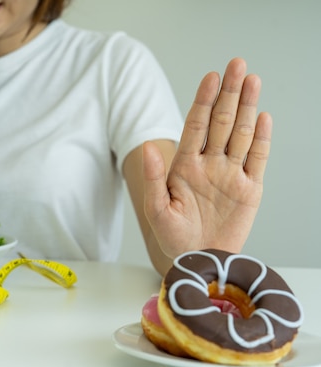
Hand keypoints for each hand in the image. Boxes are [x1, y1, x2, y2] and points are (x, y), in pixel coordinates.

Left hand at [143, 57, 271, 258]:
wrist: (198, 259)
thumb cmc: (173, 236)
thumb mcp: (157, 209)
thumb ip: (154, 178)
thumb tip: (147, 147)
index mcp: (185, 166)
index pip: (195, 125)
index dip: (203, 101)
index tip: (210, 77)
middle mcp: (210, 164)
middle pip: (221, 122)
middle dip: (228, 93)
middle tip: (236, 64)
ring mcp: (231, 174)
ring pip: (241, 133)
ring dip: (247, 108)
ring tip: (251, 80)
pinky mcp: (250, 188)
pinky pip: (257, 159)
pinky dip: (262, 138)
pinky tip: (263, 116)